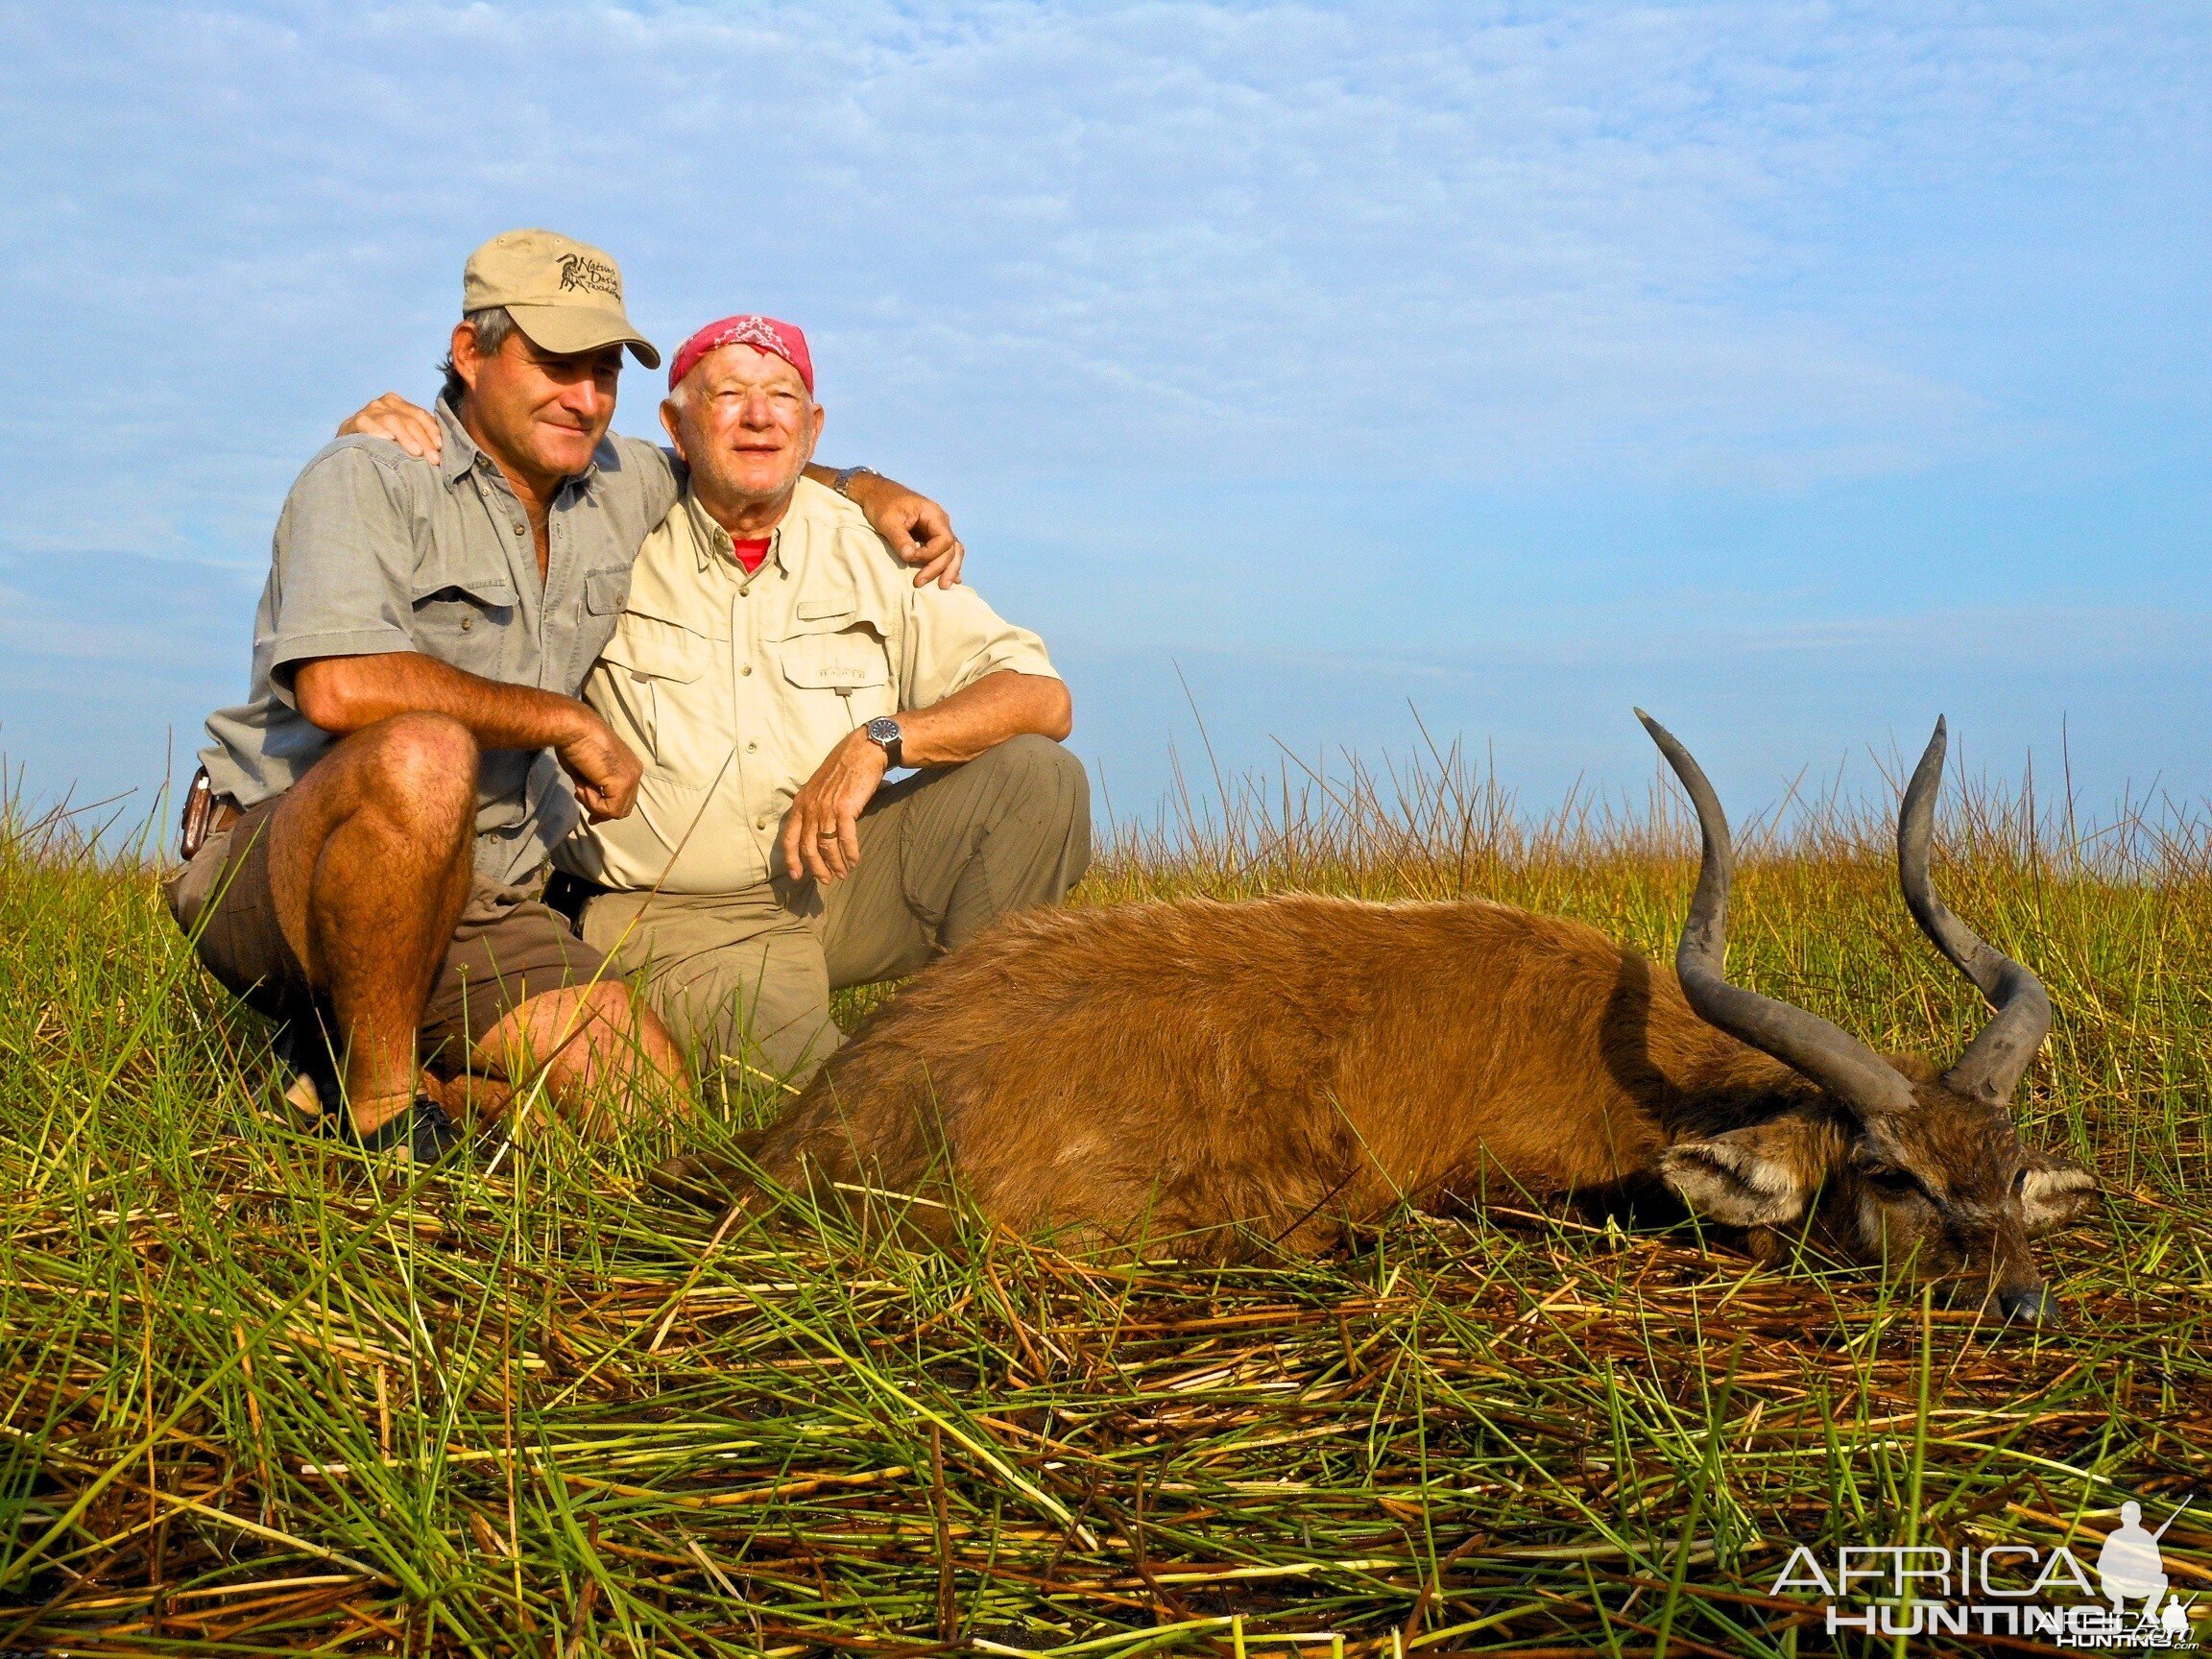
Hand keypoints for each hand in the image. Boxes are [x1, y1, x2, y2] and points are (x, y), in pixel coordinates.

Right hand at [339, 392, 443, 460]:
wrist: (351, 448)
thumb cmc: (383, 445)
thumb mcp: (403, 437)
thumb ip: (418, 436)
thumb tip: (441, 449)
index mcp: (399, 404)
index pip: (421, 415)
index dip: (433, 431)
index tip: (440, 448)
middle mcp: (385, 403)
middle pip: (410, 420)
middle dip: (424, 440)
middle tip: (434, 459)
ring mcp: (369, 410)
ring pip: (393, 420)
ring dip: (406, 437)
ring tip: (416, 452)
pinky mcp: (355, 421)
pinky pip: (368, 424)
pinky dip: (378, 431)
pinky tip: (387, 440)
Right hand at [555, 707, 643, 820]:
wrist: (573, 729)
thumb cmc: (574, 743)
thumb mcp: (586, 771)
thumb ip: (594, 787)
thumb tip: (590, 802)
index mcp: (629, 766)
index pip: (624, 798)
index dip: (605, 807)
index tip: (586, 803)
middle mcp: (635, 772)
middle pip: (623, 807)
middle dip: (601, 809)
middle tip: (581, 796)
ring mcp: (632, 778)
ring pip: (617, 811)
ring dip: (594, 805)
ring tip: (580, 787)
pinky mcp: (623, 783)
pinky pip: (610, 810)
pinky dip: (593, 804)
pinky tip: (583, 786)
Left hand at [778, 730, 888, 881]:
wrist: (863, 751)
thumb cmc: (843, 769)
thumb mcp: (819, 787)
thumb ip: (814, 807)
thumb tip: (816, 831)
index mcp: (800, 803)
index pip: (789, 838)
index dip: (792, 859)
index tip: (797, 876)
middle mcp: (810, 808)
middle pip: (808, 847)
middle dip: (817, 868)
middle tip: (826, 880)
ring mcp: (827, 809)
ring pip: (826, 846)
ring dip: (835, 864)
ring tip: (843, 874)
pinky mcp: (845, 809)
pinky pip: (846, 839)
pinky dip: (850, 853)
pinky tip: (855, 861)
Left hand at [846, 474, 964, 588]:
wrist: (876, 492)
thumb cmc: (882, 503)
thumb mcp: (887, 520)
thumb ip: (900, 538)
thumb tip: (910, 557)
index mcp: (933, 514)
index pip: (944, 540)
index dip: (930, 554)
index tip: (911, 558)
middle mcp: (940, 521)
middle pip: (951, 549)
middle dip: (939, 568)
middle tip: (920, 582)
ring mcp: (938, 528)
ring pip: (953, 551)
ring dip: (949, 569)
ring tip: (943, 586)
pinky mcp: (931, 535)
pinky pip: (946, 551)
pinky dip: (948, 565)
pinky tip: (951, 578)